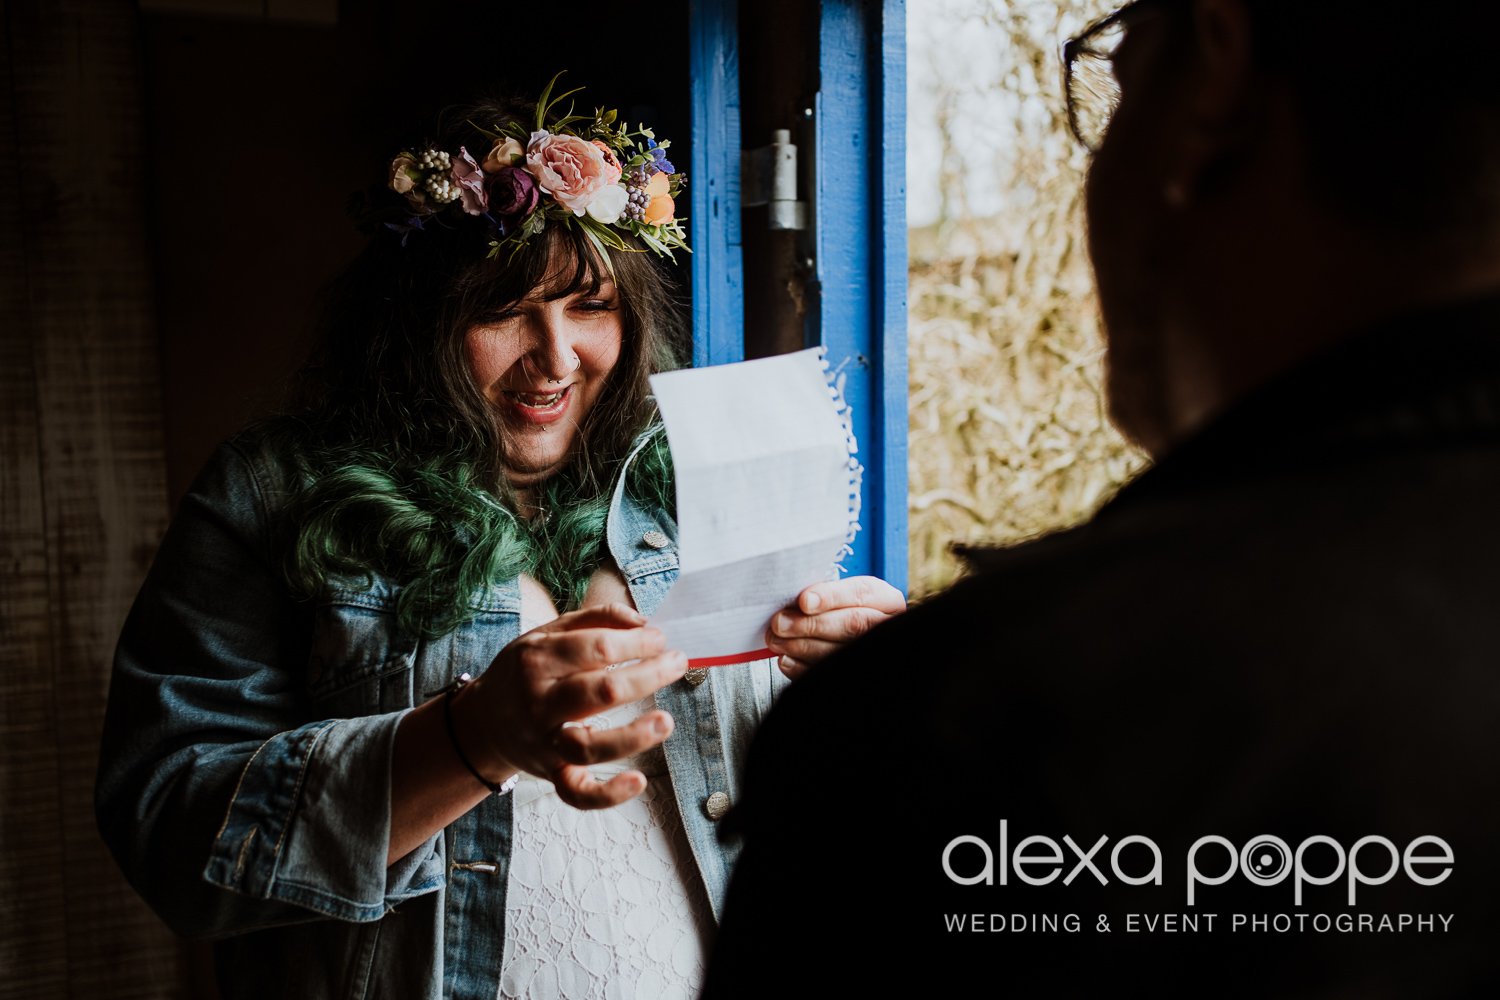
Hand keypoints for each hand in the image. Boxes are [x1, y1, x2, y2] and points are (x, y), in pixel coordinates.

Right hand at [456, 602, 686, 808]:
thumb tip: (642, 621)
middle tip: (678, 663)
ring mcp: (545, 742)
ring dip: (633, 736)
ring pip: (590, 746)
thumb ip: (594, 620)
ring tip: (666, 720)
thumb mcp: (546, 634)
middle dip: (648, 676)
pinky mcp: (552, 774)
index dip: (636, 643)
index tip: (660, 640)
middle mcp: (539, 702)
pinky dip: (608, 794)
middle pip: (600, 692)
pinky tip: (638, 781)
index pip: (597, 648)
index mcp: (538, 660)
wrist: (482, 722)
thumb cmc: (524, 672)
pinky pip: (578, 793)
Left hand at [765, 576, 906, 679]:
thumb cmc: (842, 612)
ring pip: (841, 651)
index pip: (862, 593)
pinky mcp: (857, 677)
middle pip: (853, 624)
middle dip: (811, 624)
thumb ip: (823, 596)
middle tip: (779, 623)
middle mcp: (886, 626)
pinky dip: (802, 668)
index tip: (803, 601)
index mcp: (886, 600)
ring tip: (776, 640)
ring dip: (801, 646)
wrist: (854, 641)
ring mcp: (875, 654)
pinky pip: (829, 674)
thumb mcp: (841, 596)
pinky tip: (785, 660)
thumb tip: (790, 602)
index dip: (832, 596)